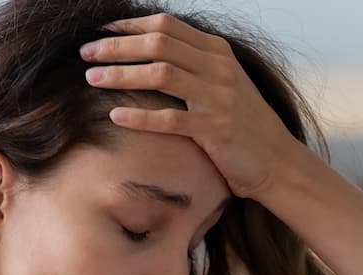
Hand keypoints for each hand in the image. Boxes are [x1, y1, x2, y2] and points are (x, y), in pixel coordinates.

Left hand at [79, 12, 299, 200]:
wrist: (277, 161)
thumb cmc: (243, 125)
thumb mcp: (222, 84)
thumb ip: (193, 65)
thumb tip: (150, 52)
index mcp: (216, 52)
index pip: (165, 26)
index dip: (128, 26)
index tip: (100, 33)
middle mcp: (218, 68)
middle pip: (158, 45)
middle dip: (116, 46)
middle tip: (85, 53)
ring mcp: (218, 98)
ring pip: (160, 74)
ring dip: (121, 75)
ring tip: (91, 79)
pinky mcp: (215, 129)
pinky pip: (170, 119)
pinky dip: (139, 116)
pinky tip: (114, 116)